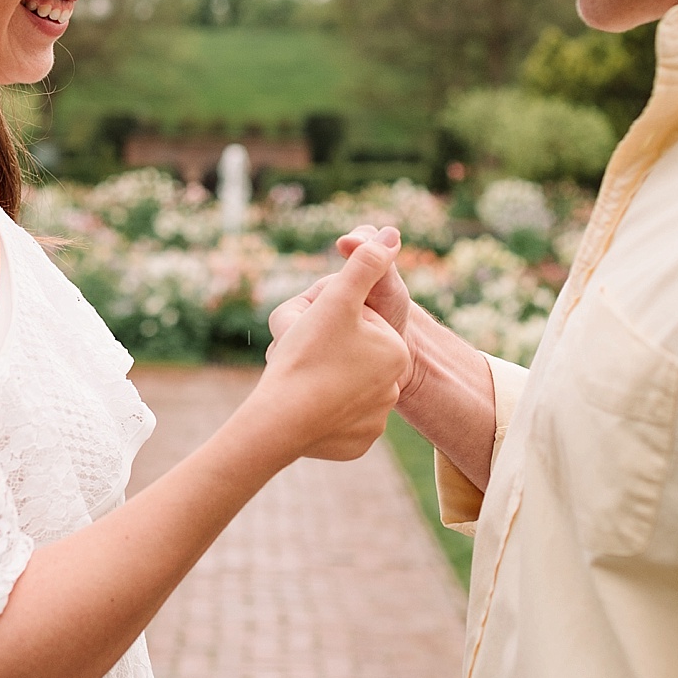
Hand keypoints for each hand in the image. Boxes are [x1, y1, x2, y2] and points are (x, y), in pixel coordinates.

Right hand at [251, 235, 408, 460]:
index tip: (315, 333)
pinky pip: (338, 420)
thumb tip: (390, 233)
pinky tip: (307, 407)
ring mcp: (375, 420)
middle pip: (348, 354)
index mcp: (396, 352)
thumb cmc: (310, 355)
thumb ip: (364, 262)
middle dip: (326, 348)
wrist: (281, 421)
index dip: (329, 319)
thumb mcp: (337, 300)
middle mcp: (393, 388)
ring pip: (341, 386)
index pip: (357, 322)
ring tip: (301, 379)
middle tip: (301, 354)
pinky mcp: (356, 444)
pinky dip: (323, 413)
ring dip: (322, 377)